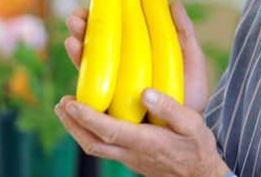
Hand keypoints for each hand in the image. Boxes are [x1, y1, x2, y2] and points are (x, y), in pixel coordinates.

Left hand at [55, 89, 229, 176]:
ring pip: (95, 147)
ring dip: (77, 129)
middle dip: (73, 124)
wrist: (200, 176)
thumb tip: (145, 92)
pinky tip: (90, 120)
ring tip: (67, 110)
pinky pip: (103, 147)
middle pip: (92, 142)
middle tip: (60, 104)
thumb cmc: (197, 147)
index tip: (71, 103)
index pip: (109, 130)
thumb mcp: (192, 124)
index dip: (87, 117)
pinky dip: (90, 133)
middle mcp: (132, 153)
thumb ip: (170, 108)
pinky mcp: (131, 158)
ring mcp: (129, 158)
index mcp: (145, 142)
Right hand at [64, 0, 209, 112]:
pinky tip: (75, 69)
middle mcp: (122, 68)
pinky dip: (80, 82)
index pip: (117, 29)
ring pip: (89, 65)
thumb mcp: (190, 58)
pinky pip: (90, 94)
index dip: (105, 14)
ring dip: (77, 50)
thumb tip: (173, 3)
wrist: (192, 127)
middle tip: (77, 17)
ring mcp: (113, 88)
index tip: (97, 1)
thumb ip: (182, 32)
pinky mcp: (109, 109)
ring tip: (72, 38)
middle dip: (83, 28)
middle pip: (97, 44)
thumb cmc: (191, 91)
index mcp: (139, 52)